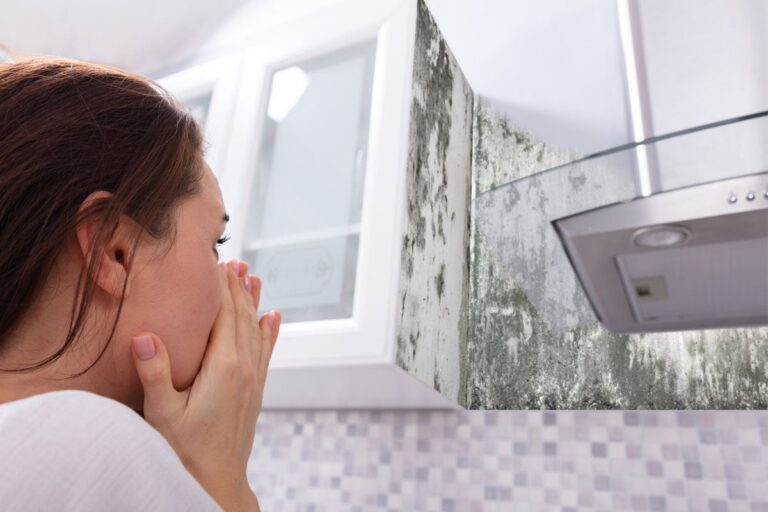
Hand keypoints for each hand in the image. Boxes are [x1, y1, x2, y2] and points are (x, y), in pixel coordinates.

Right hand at [130, 259, 281, 510]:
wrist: (217, 482)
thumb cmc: (185, 451)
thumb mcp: (162, 413)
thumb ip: (155, 373)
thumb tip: (143, 334)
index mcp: (223, 367)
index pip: (223, 315)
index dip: (220, 288)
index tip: (217, 261)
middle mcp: (244, 367)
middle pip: (242, 317)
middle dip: (238, 287)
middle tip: (235, 260)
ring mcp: (253, 378)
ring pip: (256, 329)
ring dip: (254, 302)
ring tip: (255, 277)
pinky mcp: (255, 390)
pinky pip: (265, 351)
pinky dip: (269, 330)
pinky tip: (273, 317)